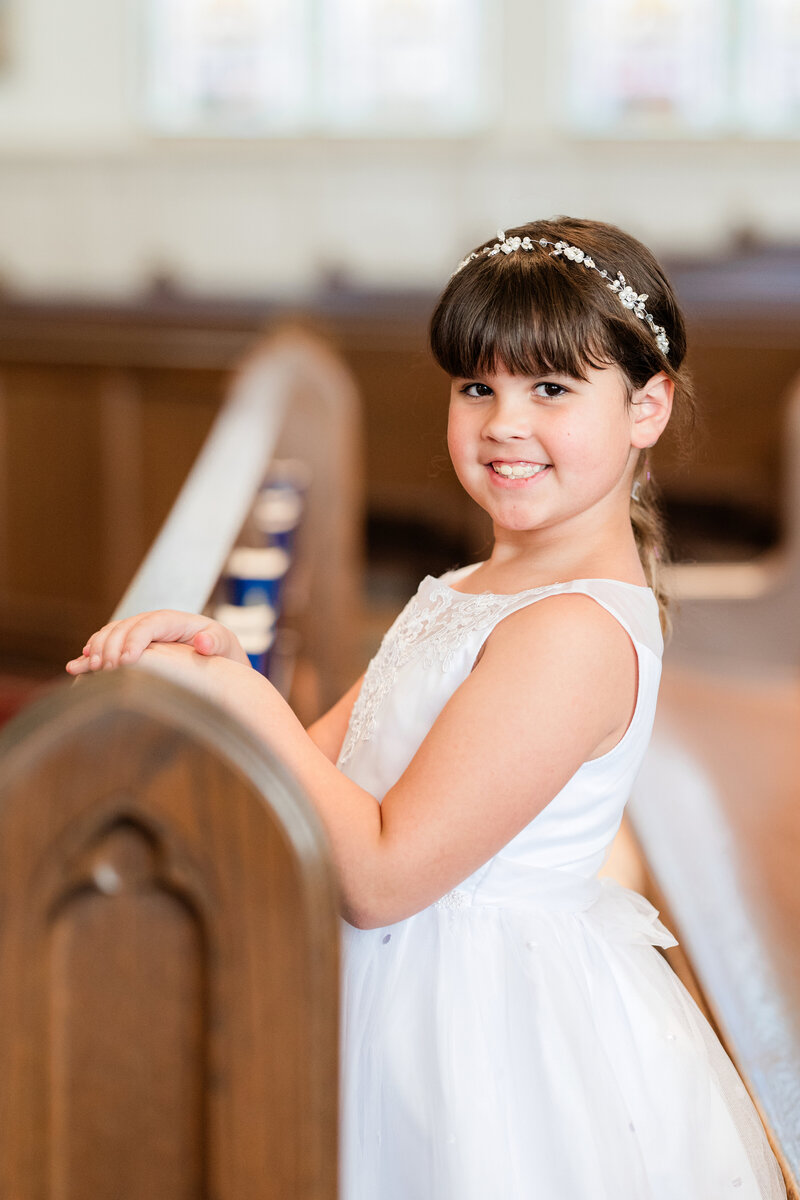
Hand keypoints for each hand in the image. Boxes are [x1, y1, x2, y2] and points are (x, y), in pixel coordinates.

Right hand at [65, 609, 250, 675]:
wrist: (219, 661)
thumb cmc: (224, 654)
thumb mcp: (226, 646)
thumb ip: (216, 642)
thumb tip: (202, 641)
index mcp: (175, 621)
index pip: (149, 624)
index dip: (135, 640)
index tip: (127, 662)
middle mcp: (154, 624)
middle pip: (125, 628)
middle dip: (112, 646)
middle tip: (106, 670)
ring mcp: (140, 634)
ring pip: (111, 634)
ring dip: (98, 649)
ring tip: (91, 668)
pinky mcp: (132, 647)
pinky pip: (107, 646)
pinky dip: (92, 654)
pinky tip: (77, 665)